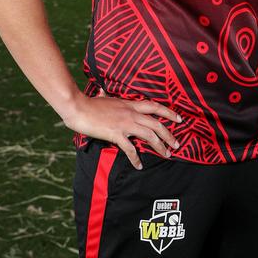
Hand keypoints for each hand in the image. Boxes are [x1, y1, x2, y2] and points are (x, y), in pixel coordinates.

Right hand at [64, 92, 181, 169]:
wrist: (78, 107)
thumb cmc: (89, 103)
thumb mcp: (104, 97)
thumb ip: (108, 96)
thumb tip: (104, 91)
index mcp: (130, 104)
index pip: (155, 106)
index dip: (169, 112)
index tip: (179, 119)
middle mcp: (131, 113)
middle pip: (157, 123)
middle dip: (169, 134)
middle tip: (177, 144)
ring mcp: (125, 123)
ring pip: (149, 135)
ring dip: (160, 146)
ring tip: (167, 154)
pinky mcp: (116, 134)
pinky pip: (130, 148)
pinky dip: (136, 158)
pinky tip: (139, 166)